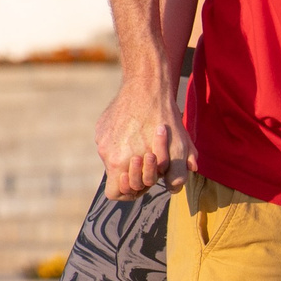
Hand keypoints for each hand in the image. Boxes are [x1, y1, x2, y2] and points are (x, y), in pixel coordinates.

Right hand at [94, 77, 191, 200]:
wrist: (148, 87)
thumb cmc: (165, 121)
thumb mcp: (179, 150)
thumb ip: (178, 174)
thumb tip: (173, 188)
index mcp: (118, 163)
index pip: (115, 193)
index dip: (131, 191)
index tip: (144, 181)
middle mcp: (106, 153)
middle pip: (119, 174)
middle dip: (137, 171)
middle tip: (151, 158)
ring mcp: (101, 138)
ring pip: (116, 156)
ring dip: (132, 153)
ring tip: (148, 140)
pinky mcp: (102, 126)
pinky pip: (112, 141)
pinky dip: (125, 139)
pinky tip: (139, 126)